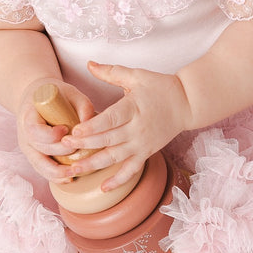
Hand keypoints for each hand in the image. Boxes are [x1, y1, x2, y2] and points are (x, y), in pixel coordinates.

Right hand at [15, 78, 96, 182]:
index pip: (34, 130)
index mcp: (28, 116)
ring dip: (57, 172)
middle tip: (78, 148)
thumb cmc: (55, 95)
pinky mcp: (35, 155)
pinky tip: (69, 178)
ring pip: (39, 164)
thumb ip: (83, 106)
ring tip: (74, 174)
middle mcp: (24, 134)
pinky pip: (42, 170)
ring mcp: (28, 147)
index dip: (51, 134)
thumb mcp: (69, 92)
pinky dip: (55, 176)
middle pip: (40, 148)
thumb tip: (94, 125)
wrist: (37, 98)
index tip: (66, 129)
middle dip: (61, 151)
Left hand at [59, 61, 192, 191]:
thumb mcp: (137, 75)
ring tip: (74, 170)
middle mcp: (137, 129)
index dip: (92, 127)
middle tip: (64, 147)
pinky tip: (103, 188)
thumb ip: (111, 72)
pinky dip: (118, 180)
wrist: (187, 103)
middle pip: (108, 140)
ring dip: (94, 165)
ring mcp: (142, 144)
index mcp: (134, 108)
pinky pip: (131, 170)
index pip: (110, 120)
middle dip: (85, 145)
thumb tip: (89, 64)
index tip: (75, 131)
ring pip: (115, 158)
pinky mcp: (147, 153)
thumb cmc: (161, 87)